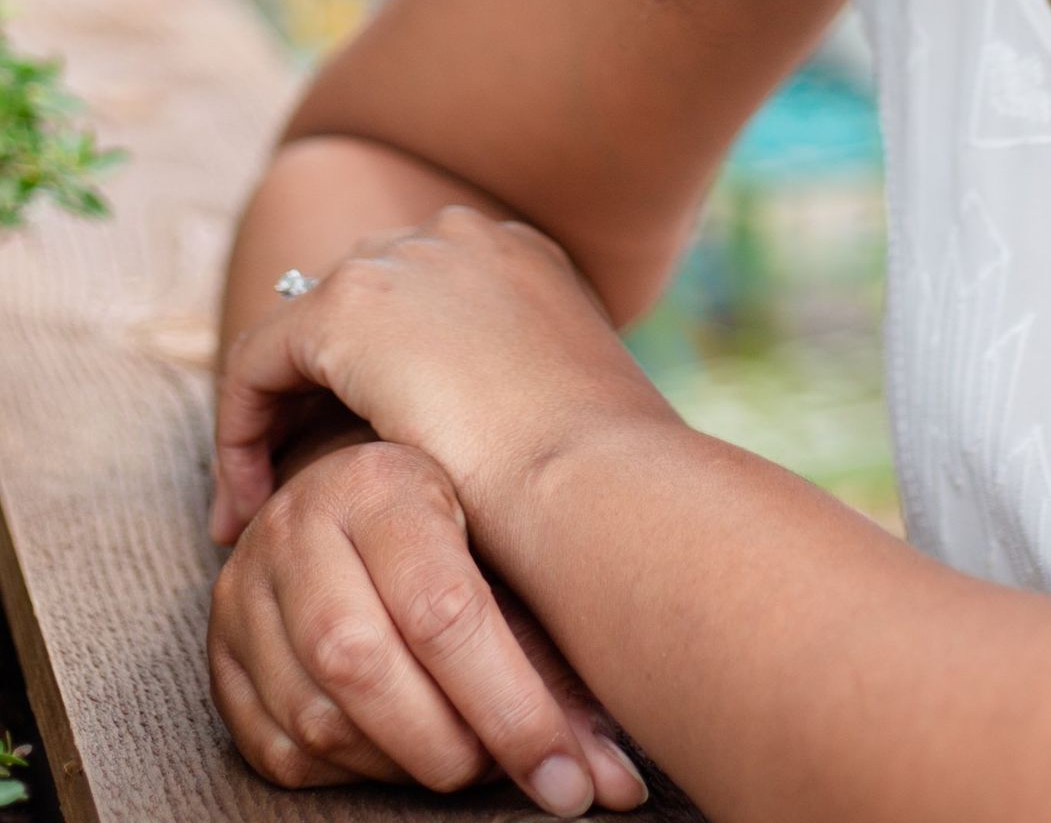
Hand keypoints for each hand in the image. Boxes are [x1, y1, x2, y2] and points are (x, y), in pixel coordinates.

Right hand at [208, 436, 647, 813]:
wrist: (356, 493)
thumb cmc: (459, 525)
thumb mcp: (506, 556)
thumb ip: (558, 662)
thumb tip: (620, 784)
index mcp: (380, 480)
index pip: (442, 609)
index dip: (512, 708)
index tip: (572, 778)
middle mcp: (298, 524)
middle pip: (363, 665)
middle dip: (451, 743)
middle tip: (511, 770)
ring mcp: (245, 588)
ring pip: (320, 717)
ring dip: (405, 762)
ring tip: (470, 755)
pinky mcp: (218, 651)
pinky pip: (280, 749)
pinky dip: (354, 772)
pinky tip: (405, 754)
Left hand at [211, 204, 663, 551]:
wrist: (594, 488)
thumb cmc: (595, 481)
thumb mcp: (565, 414)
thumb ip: (520, 396)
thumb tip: (490, 437)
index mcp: (521, 256)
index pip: (417, 300)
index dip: (376, 381)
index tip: (363, 461)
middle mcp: (460, 238)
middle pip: (355, 304)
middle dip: (320, 393)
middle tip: (298, 479)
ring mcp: (402, 261)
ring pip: (300, 333)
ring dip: (275, 417)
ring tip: (264, 507)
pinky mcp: (345, 307)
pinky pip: (256, 363)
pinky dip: (239, 433)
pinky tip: (248, 509)